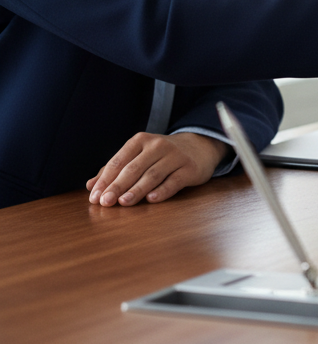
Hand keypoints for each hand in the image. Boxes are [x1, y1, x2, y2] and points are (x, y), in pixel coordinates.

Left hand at [86, 132, 227, 206]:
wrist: (200, 147)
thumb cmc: (162, 155)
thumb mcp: (139, 156)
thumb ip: (115, 170)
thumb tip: (90, 185)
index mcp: (141, 141)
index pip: (119, 161)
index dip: (105, 179)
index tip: (95, 197)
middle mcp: (158, 145)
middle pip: (134, 168)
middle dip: (117, 186)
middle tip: (105, 202)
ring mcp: (176, 156)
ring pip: (153, 174)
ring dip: (137, 189)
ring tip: (124, 202)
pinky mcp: (190, 168)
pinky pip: (174, 181)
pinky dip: (162, 190)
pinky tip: (152, 199)